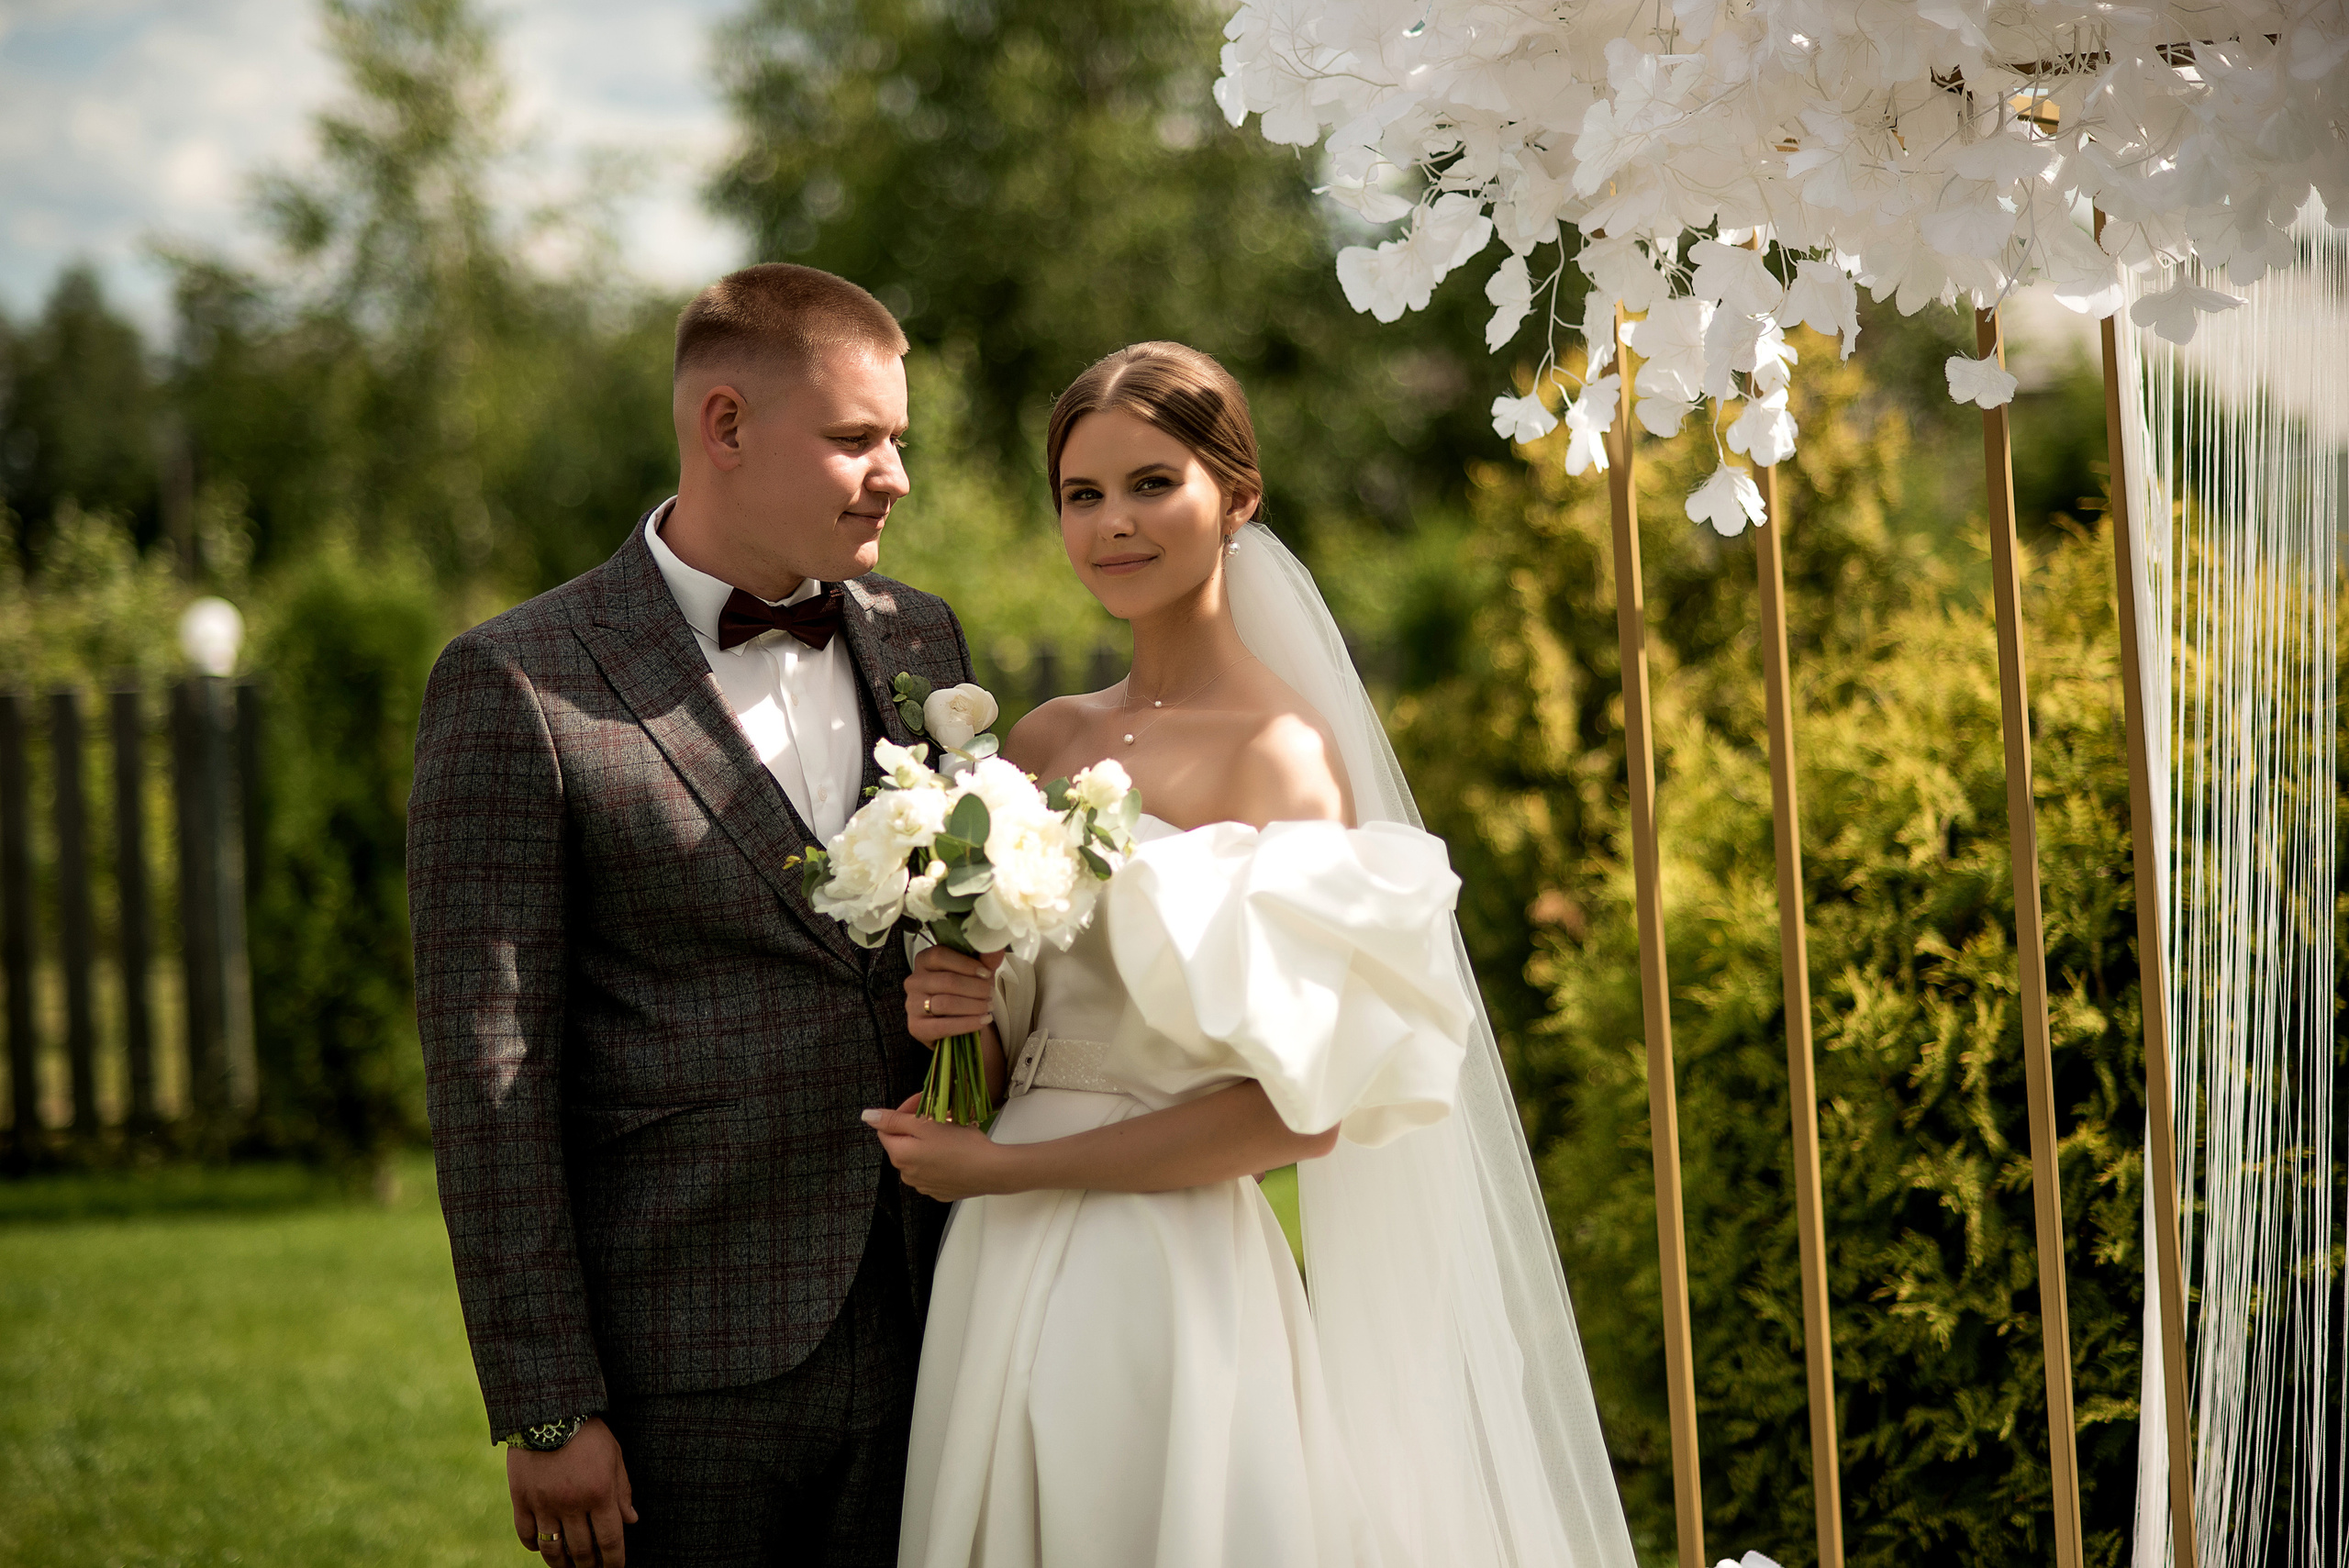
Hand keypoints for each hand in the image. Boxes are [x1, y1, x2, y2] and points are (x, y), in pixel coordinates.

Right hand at [509, 1417, 635, 1566]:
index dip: (614, 1561)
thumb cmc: (588, 1432)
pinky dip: (534, 1545)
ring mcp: (543, 1503)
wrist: (549, 1411)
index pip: (609, 1541)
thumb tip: (631, 1521)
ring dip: (562, 1564)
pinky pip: (526, 1533)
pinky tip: (542, 1547)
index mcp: (599, 1493)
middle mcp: (571, 1504)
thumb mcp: (614, 1456)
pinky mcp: (520, 1498)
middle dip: (589, 1567)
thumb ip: (623, 1491)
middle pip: (581, 1550)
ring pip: (552, 1549)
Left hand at [864, 1095, 1015, 1200]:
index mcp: (899, 1155)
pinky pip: (932, 1170)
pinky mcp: (940, 1191)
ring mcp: (923, 1185)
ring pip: (918, 1156)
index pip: (887, 1128)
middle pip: (903, 1143)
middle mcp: (906, 1174)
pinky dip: (939, 1158)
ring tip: (950, 1131)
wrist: (991, 1170)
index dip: (903, 1111)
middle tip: (939, 1114)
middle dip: (917, 1126)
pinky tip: (955, 1150)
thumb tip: (866, 1116)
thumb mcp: (924, 1125)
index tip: (922, 1103)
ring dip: (928, 1142)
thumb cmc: (960, 1145)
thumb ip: (893, 1120)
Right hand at [906, 945, 1003, 1046]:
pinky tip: (982, 1021)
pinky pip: (943, 1025)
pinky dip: (967, 1023)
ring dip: (973, 1006)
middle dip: (975, 988)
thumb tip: (995, 948)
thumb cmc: (962, 992)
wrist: (953, 1023)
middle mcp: (914, 981)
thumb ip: (983, 960)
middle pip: (947, 981)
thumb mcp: (974, 973)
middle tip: (990, 994)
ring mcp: (912, 1004)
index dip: (966, 964)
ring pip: (946, 1003)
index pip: (940, 955)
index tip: (986, 973)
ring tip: (988, 1007)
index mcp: (924, 960)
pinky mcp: (916, 1027)